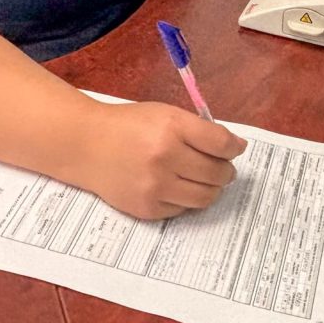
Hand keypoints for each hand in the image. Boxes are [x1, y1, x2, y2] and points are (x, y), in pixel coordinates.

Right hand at [78, 100, 246, 219]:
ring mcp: (157, 186)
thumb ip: (197, 128)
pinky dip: (187, 198)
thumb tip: (233, 146)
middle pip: (218, 173)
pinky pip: (184, 209)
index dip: (234, 147)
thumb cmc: (129, 125)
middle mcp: (166, 157)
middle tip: (221, 167)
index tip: (236, 148)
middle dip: (225, 170)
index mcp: (172, 126)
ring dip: (212, 188)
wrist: (87, 145)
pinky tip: (177, 186)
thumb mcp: (163, 113)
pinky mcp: (149, 209)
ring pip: (206, 197)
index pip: (220, 143)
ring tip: (204, 179)